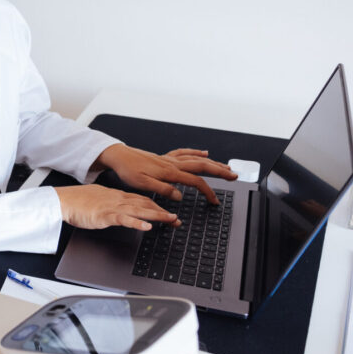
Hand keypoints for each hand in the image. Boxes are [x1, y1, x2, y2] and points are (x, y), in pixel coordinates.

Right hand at [56, 184, 178, 230]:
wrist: (64, 200)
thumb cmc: (77, 201)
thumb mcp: (99, 198)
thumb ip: (111, 202)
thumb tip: (119, 208)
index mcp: (117, 195)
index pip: (142, 199)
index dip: (157, 206)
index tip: (167, 212)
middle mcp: (118, 199)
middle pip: (145, 204)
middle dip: (162, 212)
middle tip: (176, 219)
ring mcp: (113, 207)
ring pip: (140, 210)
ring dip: (157, 215)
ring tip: (171, 220)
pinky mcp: (105, 215)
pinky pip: (124, 219)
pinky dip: (137, 223)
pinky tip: (147, 227)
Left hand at [95, 144, 237, 203]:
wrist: (118, 156)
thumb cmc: (128, 170)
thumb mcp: (142, 184)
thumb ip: (162, 189)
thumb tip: (179, 196)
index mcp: (169, 172)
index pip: (196, 182)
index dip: (208, 192)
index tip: (215, 201)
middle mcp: (172, 163)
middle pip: (202, 166)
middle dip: (220, 171)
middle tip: (234, 175)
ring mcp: (169, 159)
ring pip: (196, 159)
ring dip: (213, 162)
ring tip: (226, 167)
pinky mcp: (164, 157)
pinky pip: (184, 152)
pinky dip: (196, 152)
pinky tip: (204, 152)